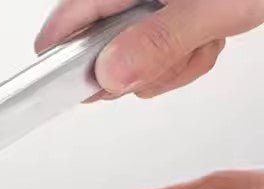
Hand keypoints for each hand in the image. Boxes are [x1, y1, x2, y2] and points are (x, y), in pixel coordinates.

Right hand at [35, 0, 263, 99]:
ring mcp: (157, 1)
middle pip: (99, 46)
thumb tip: (108, 75)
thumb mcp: (215, 3)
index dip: (64, 60)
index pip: (66, 22)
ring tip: (203, 40)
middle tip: (170, 56)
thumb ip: (160, 40)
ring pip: (133, 56)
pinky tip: (211, 38)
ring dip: (169, 64)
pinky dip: (189, 56)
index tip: (76, 89)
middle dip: (133, 67)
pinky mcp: (177, 11)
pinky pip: (163, 51)